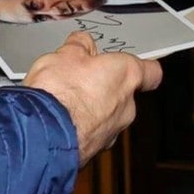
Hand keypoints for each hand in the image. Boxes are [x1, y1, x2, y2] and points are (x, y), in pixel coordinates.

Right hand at [22, 31, 163, 164]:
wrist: (41, 133)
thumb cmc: (60, 93)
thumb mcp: (66, 55)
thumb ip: (80, 46)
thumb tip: (81, 43)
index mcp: (126, 76)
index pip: (151, 72)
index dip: (144, 67)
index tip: (137, 64)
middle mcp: (125, 106)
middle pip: (124, 94)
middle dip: (104, 87)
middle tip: (81, 77)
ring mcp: (111, 132)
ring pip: (107, 116)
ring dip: (91, 109)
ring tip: (64, 100)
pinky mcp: (93, 151)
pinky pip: (91, 133)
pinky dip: (79, 127)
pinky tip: (59, 120)